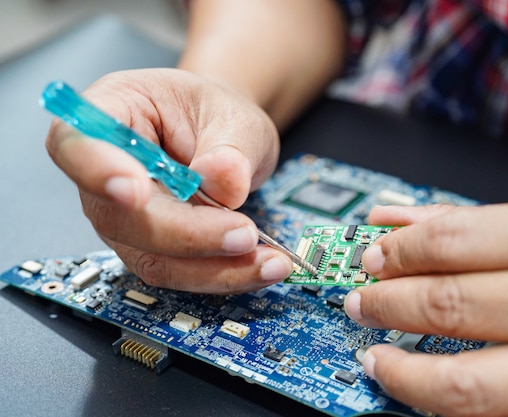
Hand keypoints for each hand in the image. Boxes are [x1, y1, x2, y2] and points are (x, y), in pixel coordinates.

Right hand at [46, 69, 292, 293]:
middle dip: (186, 234)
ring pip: (152, 257)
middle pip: (119, 216)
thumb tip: (223, 181)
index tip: (135, 192)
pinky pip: (180, 272)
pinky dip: (224, 275)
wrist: (222, 137)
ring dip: (213, 268)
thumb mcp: (234, 115)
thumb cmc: (215, 115)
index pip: (76, 142)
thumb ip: (230, 144)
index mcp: (111, 112)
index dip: (97, 170)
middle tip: (244, 234)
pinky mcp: (150, 248)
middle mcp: (105, 171)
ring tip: (270, 261)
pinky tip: (261, 267)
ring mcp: (122, 216)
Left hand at [344, 198, 507, 415]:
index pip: (457, 239)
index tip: (370, 254)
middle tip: (360, 297)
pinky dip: (438, 402)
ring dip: (399, 363)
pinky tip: (413, 384)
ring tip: (372, 349)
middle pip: (451, 301)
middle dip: (387, 300)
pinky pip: (493, 416)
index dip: (399, 249)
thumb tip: (393, 220)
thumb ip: (479, 226)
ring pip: (462, 377)